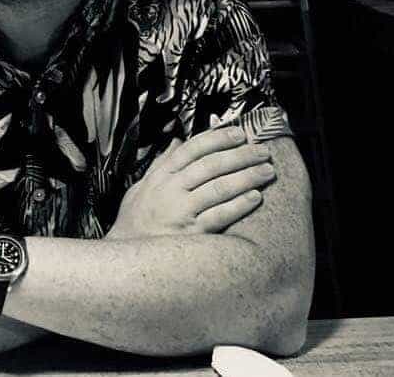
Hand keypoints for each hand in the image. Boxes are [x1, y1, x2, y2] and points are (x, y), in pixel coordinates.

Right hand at [106, 126, 275, 238]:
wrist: (125, 260)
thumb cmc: (135, 222)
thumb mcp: (140, 187)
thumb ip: (161, 164)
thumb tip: (177, 141)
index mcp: (161, 176)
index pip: (192, 149)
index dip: (217, 138)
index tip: (239, 133)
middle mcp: (171, 190)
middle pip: (210, 165)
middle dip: (240, 155)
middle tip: (263, 150)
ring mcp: (181, 212)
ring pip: (218, 187)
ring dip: (246, 176)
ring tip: (267, 171)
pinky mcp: (191, 235)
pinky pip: (219, 216)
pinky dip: (238, 205)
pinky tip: (255, 197)